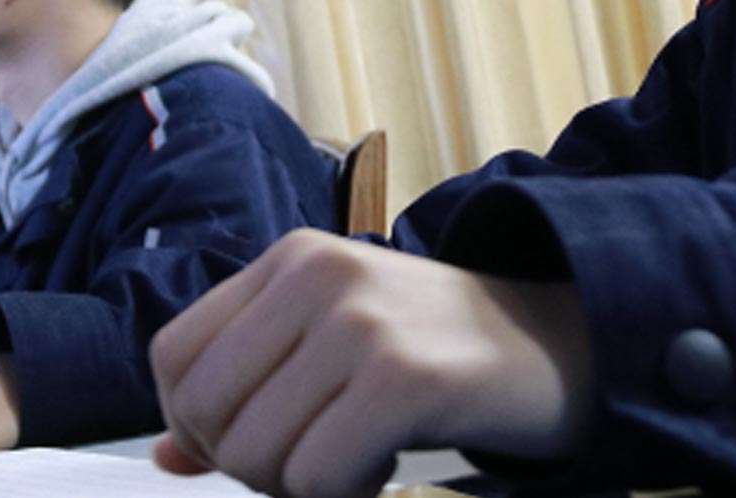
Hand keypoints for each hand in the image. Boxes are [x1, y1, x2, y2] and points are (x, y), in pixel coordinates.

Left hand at [149, 229, 593, 497]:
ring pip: (256, 454)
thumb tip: (169, 457)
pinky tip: (387, 467)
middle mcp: (315, 276)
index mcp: (288, 261)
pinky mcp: (402, 378)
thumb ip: (250, 387)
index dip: (191, 424)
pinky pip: (316, 478)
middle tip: (313, 462)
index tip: (243, 444)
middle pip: (204, 411)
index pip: (173, 357)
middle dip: (247, 464)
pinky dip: (344, 495)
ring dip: (299, 486)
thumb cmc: (441, 352)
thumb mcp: (331, 345)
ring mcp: (359, 323)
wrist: (567, 343)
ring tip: (356, 458)